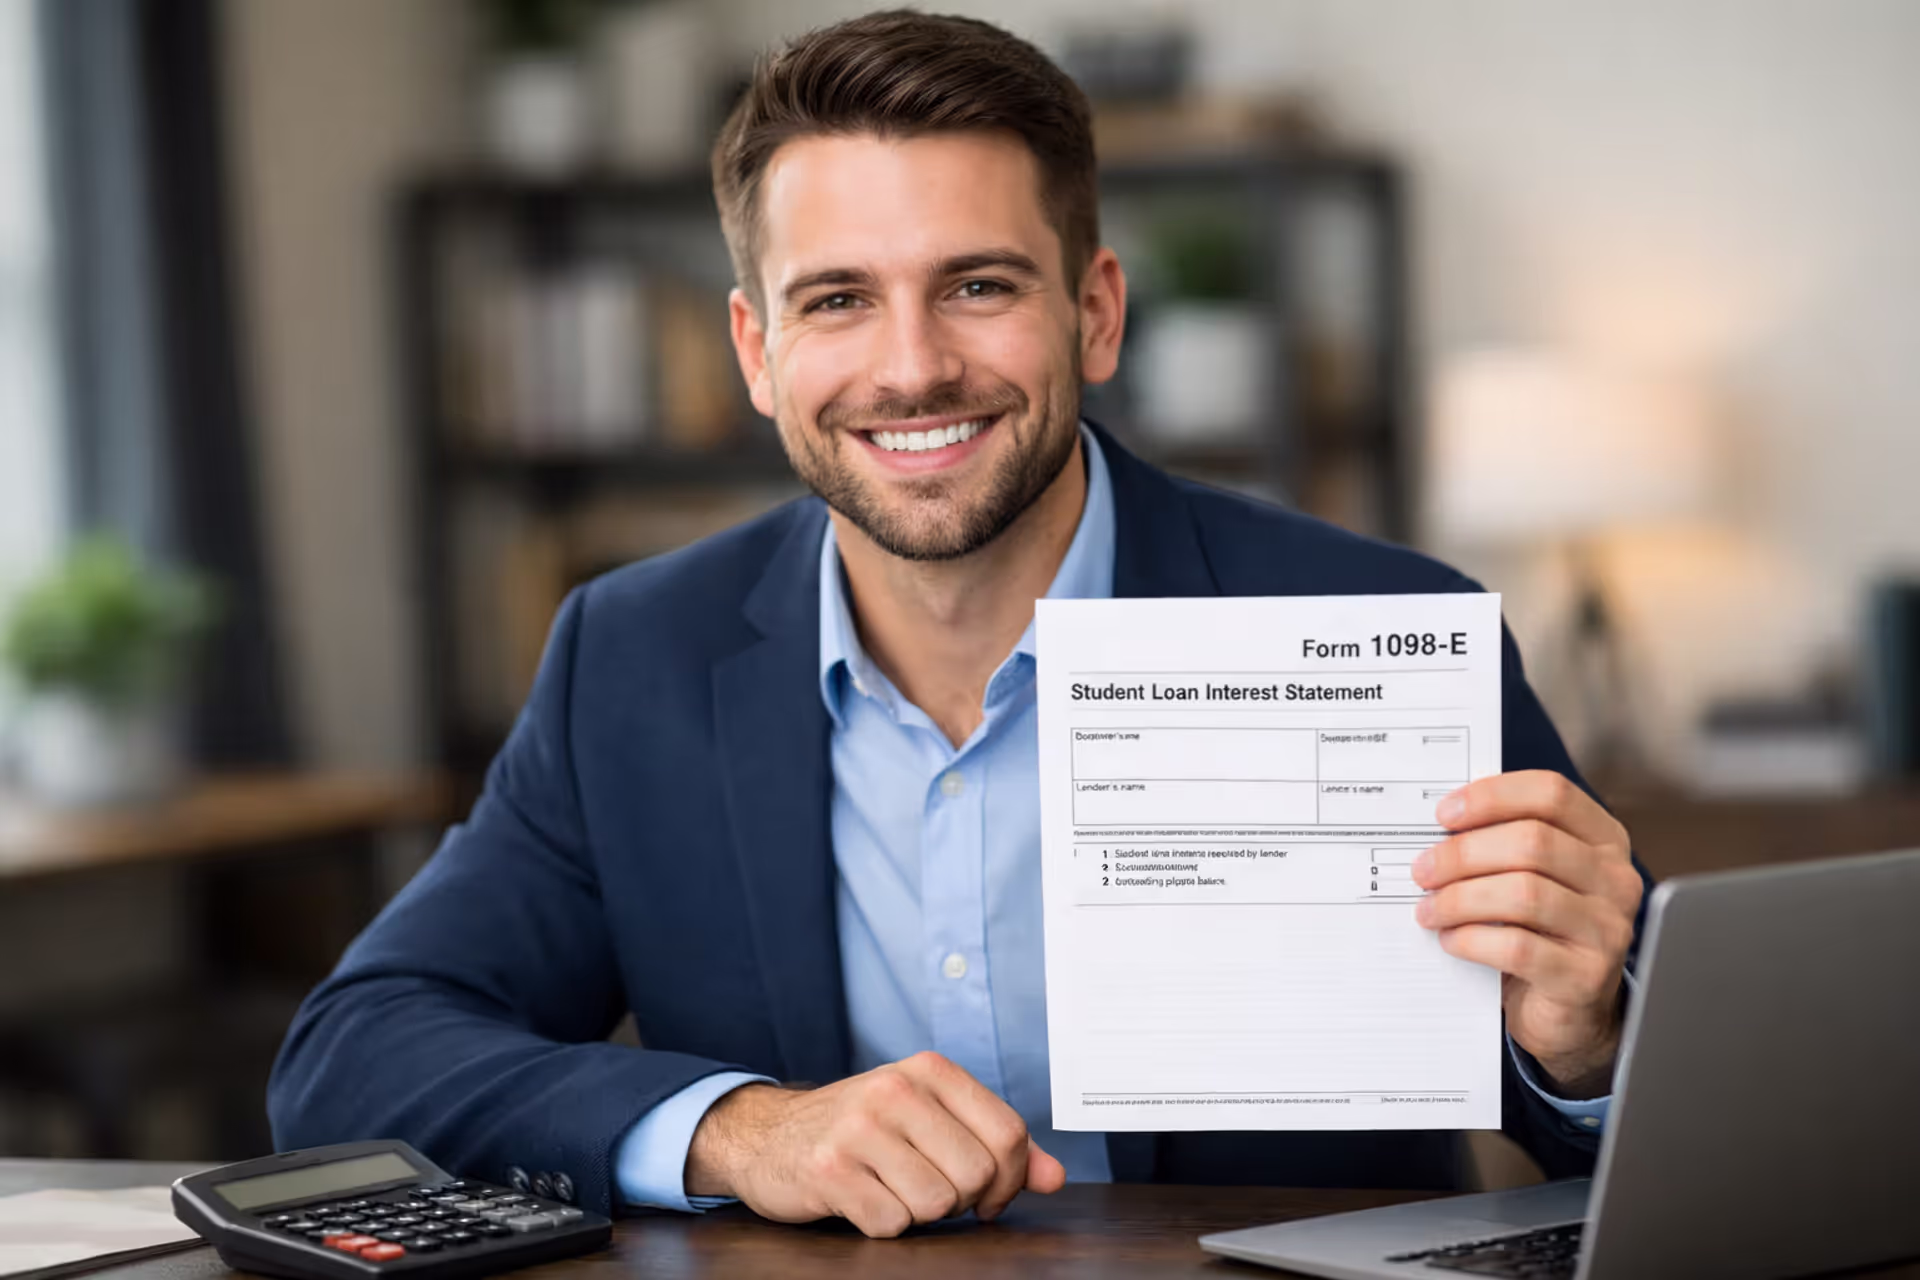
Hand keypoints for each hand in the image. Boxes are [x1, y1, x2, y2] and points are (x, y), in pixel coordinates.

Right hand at [684, 1050, 1065, 1236]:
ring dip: (920, 1213)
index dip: (1009, 1179)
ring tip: (893, 1189)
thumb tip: (1054, 1177)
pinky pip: (891, 1223)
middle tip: (932, 1191)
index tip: (988, 1194)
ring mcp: (859, 1127)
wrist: (770, 1135)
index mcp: (930, 1070)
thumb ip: (998, 1144)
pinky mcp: (829, 1169)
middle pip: (977, 1173)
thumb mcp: (932, 1119)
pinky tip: (864, 1200)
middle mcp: (895, 1088)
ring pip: (937, 1203)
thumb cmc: (864, 1129)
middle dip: (962, 1199)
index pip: (1008, 1133)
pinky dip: (884, 1225)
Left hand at [1413, 770, 1642, 1096]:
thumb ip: (1503, 843)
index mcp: (1603, 841)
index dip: (1492, 797)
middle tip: (1422, 870)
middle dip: (1463, 854)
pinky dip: (1472, 940)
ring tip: (1429, 910)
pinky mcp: (1586, 977)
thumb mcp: (1532, 877)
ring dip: (1460, 899)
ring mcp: (1608, 930)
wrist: (1567, 1009)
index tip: (1444, 814)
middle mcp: (1615, 880)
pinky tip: (1451, 940)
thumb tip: (1440, 824)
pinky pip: (1518, 947)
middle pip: (1532, 843)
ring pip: (1524, 894)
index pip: (1552, 794)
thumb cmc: (1541, 930)